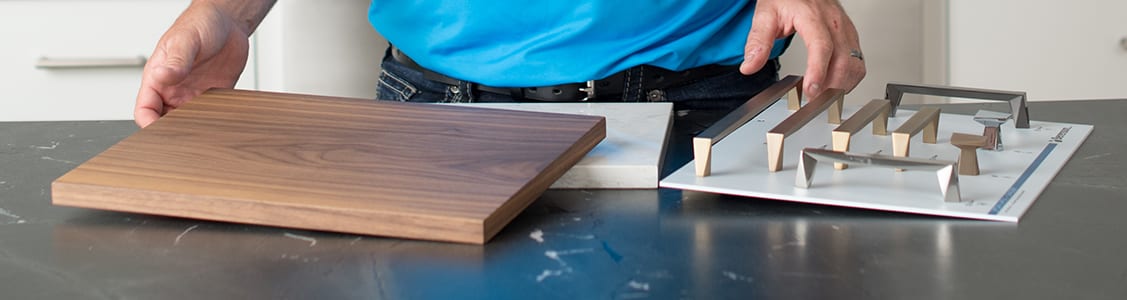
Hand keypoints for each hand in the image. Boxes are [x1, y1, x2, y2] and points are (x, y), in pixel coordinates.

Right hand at [134, 2, 266, 127]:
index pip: (145, 109)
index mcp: (158, 77)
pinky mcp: (213, 96)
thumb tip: (162, 76)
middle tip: (185, 140)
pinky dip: (213, 123)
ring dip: (193, 130)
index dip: (148, 124)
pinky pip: (210, 115)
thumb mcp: (185, 40)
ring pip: (187, 122)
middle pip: (164, 121)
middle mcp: (173, 89)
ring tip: (203, 135)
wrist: (228, 22)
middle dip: (170, 133)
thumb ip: (175, 60)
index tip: (157, 132)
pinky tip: (220, 125)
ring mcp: (193, 94)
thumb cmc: (200, 24)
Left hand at [739, 0, 865, 97]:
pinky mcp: (850, 35)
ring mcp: (845, 29)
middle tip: (813, 101)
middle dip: (831, 85)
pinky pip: (858, 61)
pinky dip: (850, 77)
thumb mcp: (765, 15)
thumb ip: (758, 41)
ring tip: (824, 95)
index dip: (818, 71)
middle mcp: (833, 22)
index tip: (811, 90)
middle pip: (843, 59)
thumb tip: (749, 66)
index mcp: (812, 16)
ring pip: (855, 62)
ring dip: (842, 84)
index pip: (821, 46)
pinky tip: (836, 84)